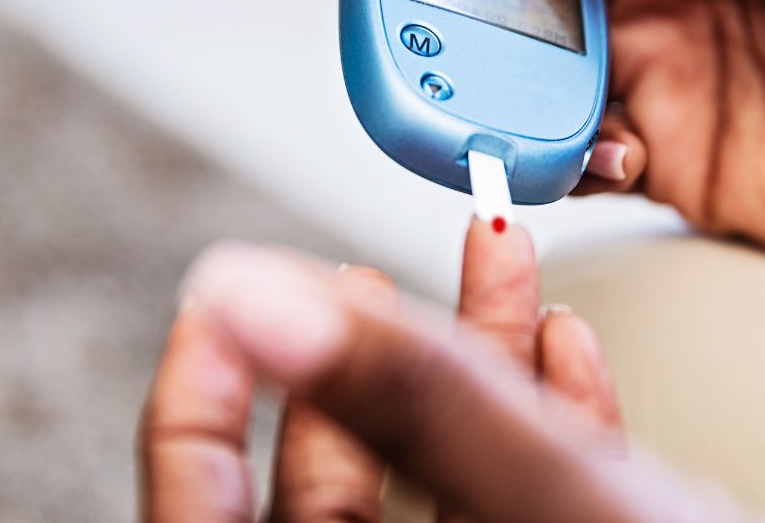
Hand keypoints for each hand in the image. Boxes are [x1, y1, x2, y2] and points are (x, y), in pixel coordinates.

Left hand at [138, 220, 653, 522]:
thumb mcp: (559, 510)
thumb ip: (412, 402)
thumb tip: (248, 293)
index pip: (203, 519)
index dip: (197, 398)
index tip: (225, 292)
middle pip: (332, 494)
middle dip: (362, 360)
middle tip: (370, 273)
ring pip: (439, 488)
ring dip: (469, 368)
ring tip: (491, 267)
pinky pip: (521, 512)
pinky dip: (541, 425)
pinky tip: (567, 350)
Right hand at [435, 0, 764, 288]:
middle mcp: (672, 2)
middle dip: (465, 0)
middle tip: (414, 16)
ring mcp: (668, 85)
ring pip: (541, 77)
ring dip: (498, 85)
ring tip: (480, 95)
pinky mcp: (673, 163)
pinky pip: (580, 156)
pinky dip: (557, 159)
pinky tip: (592, 155)